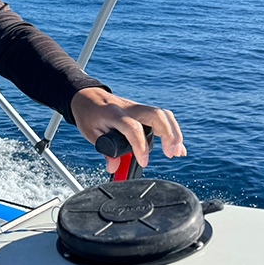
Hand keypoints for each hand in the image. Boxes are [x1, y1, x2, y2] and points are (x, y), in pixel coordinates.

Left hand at [70, 87, 186, 173]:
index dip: (140, 145)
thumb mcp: (89, 133)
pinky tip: (177, 147)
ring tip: (177, 153)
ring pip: (163, 114)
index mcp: (113, 113)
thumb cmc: (88, 113)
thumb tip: (114, 168)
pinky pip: (162, 118)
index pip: (132, 127)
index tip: (143, 161)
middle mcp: (129, 108)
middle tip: (170, 154)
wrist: (86, 96)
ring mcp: (137, 108)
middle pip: (156, 115)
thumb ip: (104, 151)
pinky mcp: (142, 111)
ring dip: (174, 133)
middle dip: (169, 134)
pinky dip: (172, 131)